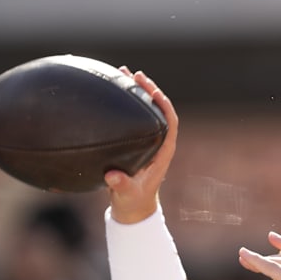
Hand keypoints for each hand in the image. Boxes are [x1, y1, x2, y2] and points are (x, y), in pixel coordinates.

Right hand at [104, 67, 178, 223]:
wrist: (132, 207)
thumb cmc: (133, 200)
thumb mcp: (127, 193)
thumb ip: (121, 185)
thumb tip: (113, 176)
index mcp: (163, 151)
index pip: (170, 122)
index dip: (164, 105)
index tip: (153, 91)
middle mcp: (158, 141)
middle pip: (159, 109)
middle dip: (149, 90)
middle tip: (135, 74)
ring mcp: (148, 139)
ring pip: (147, 110)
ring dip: (137, 92)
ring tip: (122, 72)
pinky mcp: (137, 140)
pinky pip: (133, 117)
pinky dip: (125, 103)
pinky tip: (110, 91)